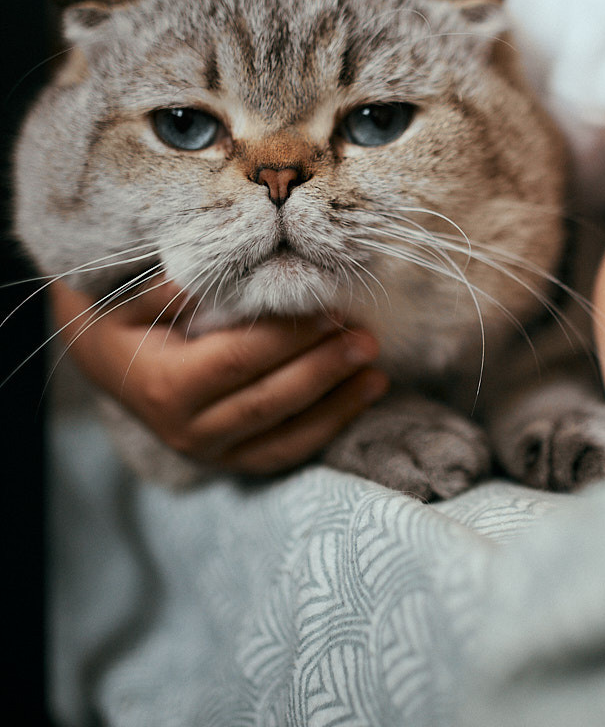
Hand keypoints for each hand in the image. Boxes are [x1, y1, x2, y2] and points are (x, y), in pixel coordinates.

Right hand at [49, 275, 388, 474]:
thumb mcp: (132, 296)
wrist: (106, 359)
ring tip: (376, 371)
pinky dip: (328, 426)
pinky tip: (363, 396)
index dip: (287, 337)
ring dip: (337, 403)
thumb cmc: (124, 318)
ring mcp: (211, 452)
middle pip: (269, 400)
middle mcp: (188, 430)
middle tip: (366, 337)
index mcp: (165, 387)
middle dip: (323, 368)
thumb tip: (223, 267)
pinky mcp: (232, 460)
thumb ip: (174, 287)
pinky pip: (286, 451)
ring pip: (284, 435)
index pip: (238, 361)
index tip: (327, 308)